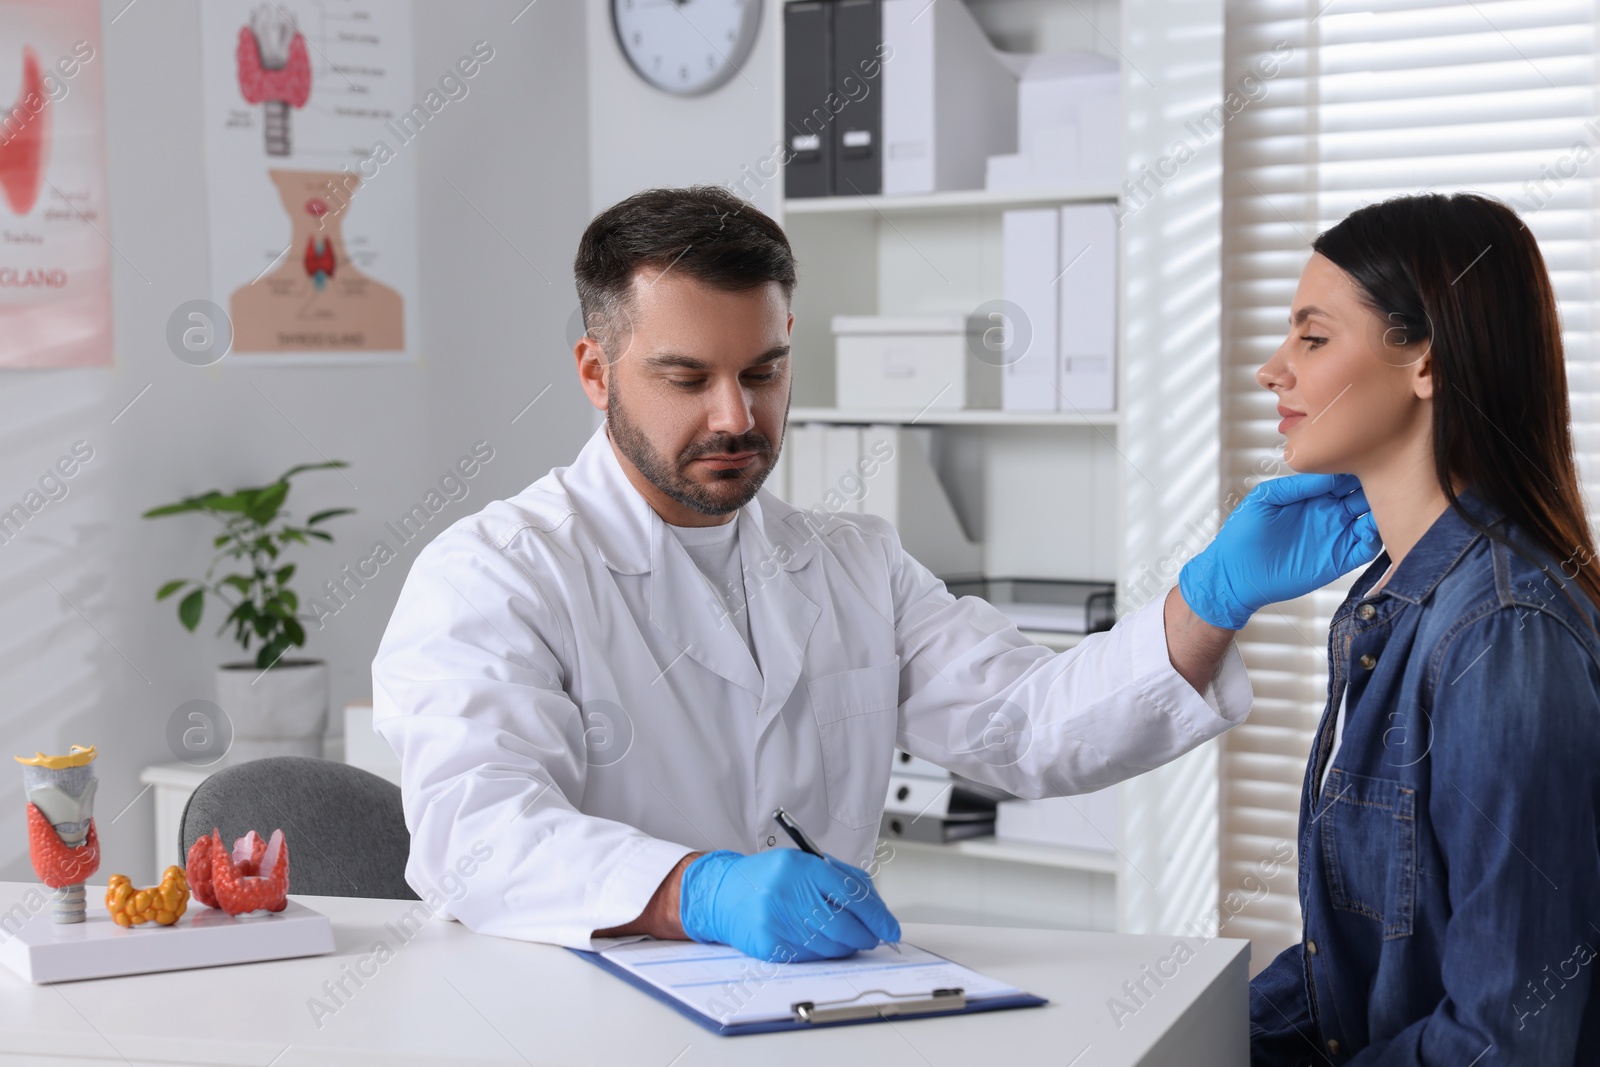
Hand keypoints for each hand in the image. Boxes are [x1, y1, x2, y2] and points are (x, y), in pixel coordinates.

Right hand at [678, 848, 900, 962]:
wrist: (723, 894)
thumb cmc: (768, 878)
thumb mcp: (803, 863)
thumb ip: (840, 879)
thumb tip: (875, 907)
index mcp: (802, 867)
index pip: (851, 894)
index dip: (877, 915)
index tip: (890, 928)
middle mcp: (788, 893)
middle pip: (844, 925)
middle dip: (866, 935)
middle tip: (873, 937)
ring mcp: (778, 921)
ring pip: (830, 945)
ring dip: (846, 946)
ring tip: (846, 938)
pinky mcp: (770, 945)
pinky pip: (810, 957)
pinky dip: (823, 953)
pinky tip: (820, 942)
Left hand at [1178, 473, 1380, 629]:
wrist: (1236, 573)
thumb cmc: (1243, 533)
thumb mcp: (1266, 499)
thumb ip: (1297, 485)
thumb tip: (1330, 474)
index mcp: (1313, 493)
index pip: (1345, 475)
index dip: (1357, 466)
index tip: (1367, 457)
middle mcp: (1330, 511)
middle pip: (1364, 493)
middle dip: (1376, 484)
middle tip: (1384, 477)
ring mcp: (1337, 534)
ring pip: (1372, 517)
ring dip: (1382, 509)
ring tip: (1386, 500)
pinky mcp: (1339, 560)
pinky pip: (1367, 547)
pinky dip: (1377, 536)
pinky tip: (1374, 527)